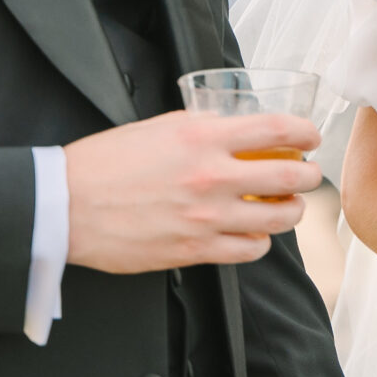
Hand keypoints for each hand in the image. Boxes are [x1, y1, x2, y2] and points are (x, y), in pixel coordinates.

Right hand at [65, 109, 321, 273]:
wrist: (64, 206)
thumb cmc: (104, 165)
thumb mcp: (157, 127)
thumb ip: (201, 126)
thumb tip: (233, 125)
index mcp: (203, 137)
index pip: (279, 129)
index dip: (307, 132)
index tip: (312, 137)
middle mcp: (212, 177)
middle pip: (292, 177)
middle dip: (309, 176)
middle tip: (307, 175)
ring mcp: (206, 217)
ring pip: (279, 218)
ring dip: (290, 211)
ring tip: (285, 206)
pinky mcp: (195, 250)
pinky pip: (250, 250)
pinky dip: (259, 242)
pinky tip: (252, 233)